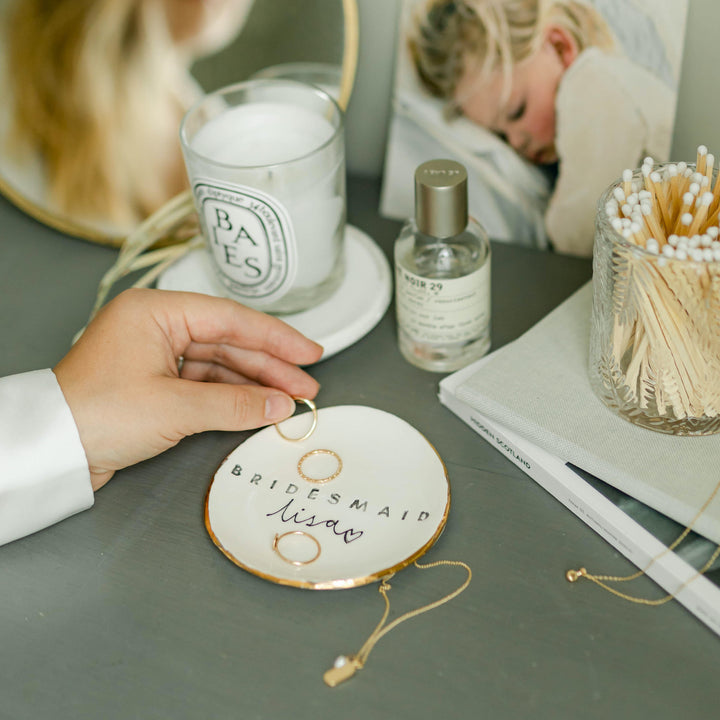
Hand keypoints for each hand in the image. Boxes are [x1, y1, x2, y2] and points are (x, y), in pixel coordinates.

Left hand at [53, 289, 322, 490]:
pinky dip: (231, 397)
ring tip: (290, 400)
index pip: (230, 318)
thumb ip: (235, 404)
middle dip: (270, 365)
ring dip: (254, 384)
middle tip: (307, 384)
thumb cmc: (97, 415)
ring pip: (218, 364)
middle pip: (228, 341)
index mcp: (155, 312)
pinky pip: (204, 384)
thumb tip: (281, 405)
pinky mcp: (153, 384)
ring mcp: (154, 356)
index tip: (309, 352)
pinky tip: (258, 407)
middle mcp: (155, 327)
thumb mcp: (175, 407)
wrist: (51, 452)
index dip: (276, 337)